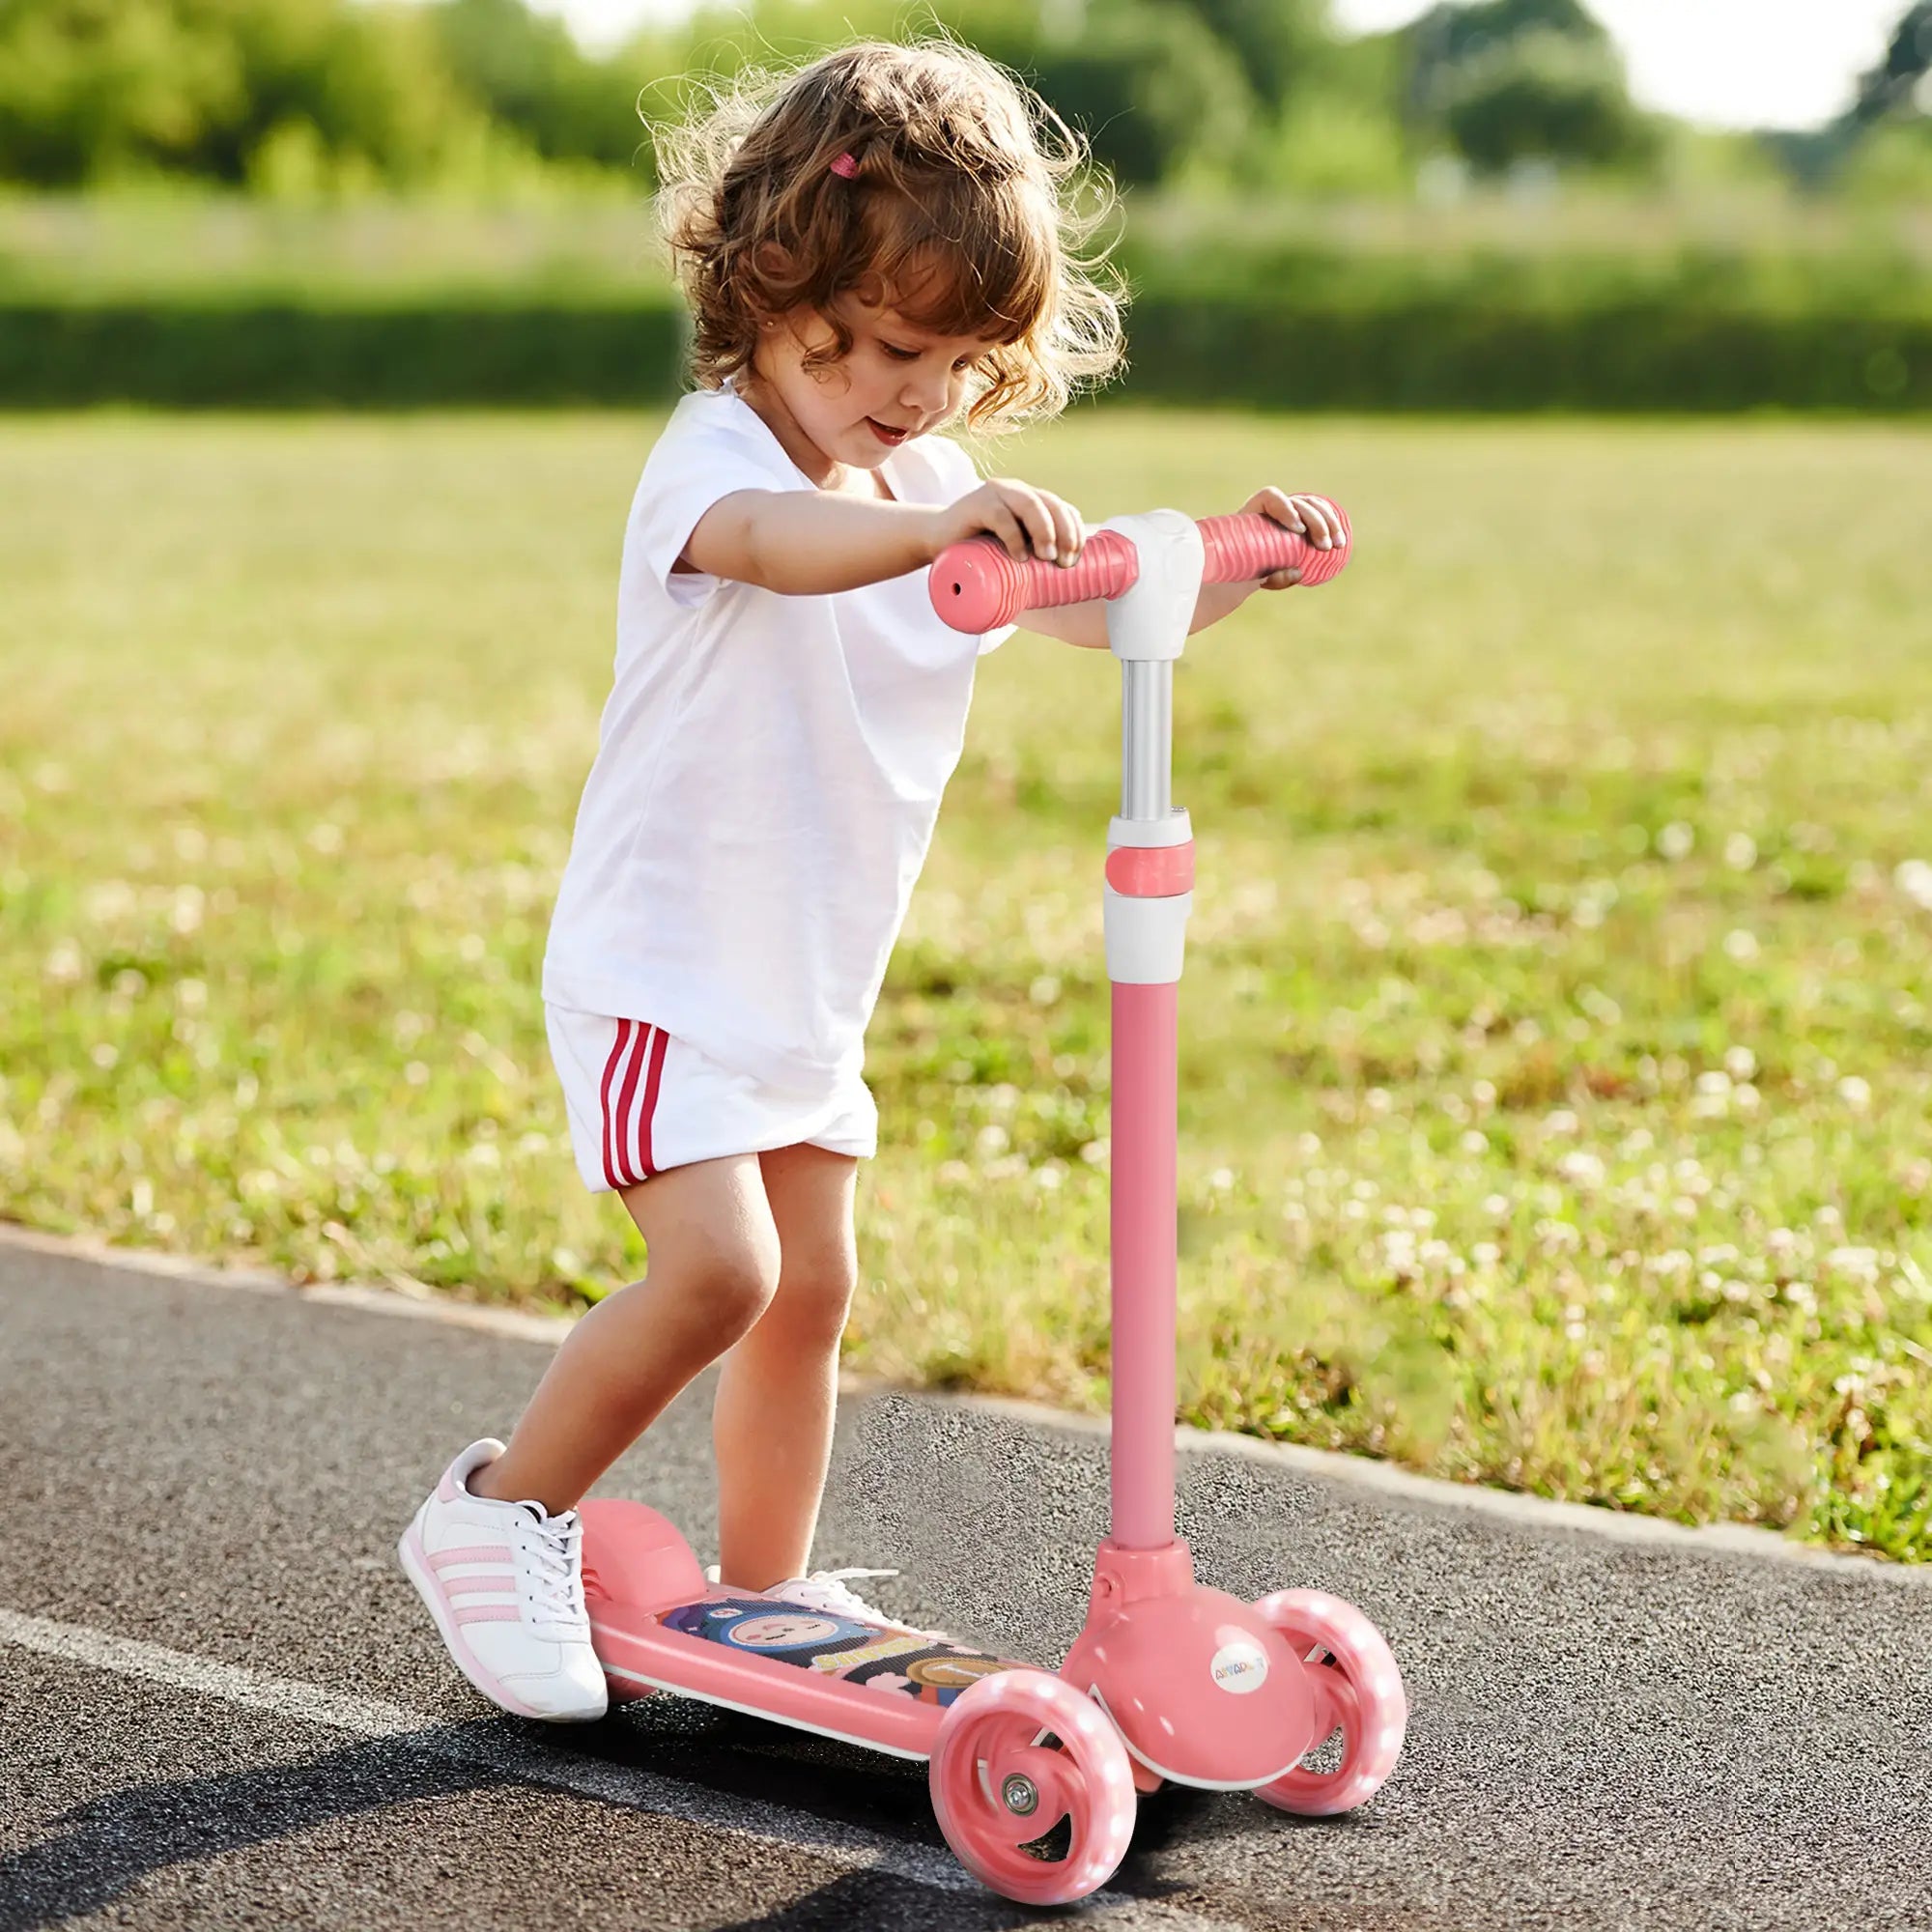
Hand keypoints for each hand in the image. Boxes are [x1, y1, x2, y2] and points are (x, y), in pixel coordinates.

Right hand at [929, 477, 1085, 567]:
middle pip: (1052, 505)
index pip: (1064, 510)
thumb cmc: (978, 551)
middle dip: (1065, 533)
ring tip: (1046, 558)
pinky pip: (1001, 515)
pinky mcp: (976, 504)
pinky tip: (1019, 556)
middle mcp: (1017, 491)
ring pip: (1031, 504)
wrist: (936, 541)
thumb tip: (1065, 581)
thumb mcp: (1012, 551)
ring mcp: (996, 493)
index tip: (1074, 561)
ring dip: (1045, 531)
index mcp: (1031, 501)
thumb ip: (1033, 555)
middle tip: (1063, 563)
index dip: (1075, 533)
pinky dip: (1014, 537)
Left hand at [1245, 487, 1345, 588]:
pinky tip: (1339, 542)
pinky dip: (1333, 526)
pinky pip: (1321, 515)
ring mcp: (1289, 513)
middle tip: (1323, 547)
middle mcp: (1272, 509)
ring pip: (1314, 506)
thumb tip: (1298, 571)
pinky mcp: (1302, 522)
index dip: (1286, 508)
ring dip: (1329, 524)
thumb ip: (1268, 575)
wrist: (1240, 572)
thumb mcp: (1248, 577)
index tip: (1299, 530)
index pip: (1270, 497)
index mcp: (1252, 513)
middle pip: (1298, 503)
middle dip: (1316, 522)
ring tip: (1337, 545)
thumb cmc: (1241, 572)